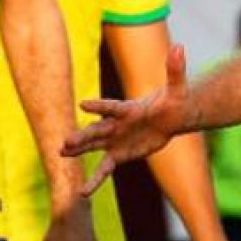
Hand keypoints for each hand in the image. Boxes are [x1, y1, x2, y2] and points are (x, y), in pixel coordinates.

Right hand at [65, 44, 193, 197]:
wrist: (170, 117)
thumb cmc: (173, 101)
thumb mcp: (177, 88)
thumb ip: (175, 69)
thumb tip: (179, 47)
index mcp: (128, 109)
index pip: (112, 106)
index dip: (99, 105)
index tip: (83, 104)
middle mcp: (116, 124)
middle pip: (96, 130)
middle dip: (82, 136)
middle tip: (66, 142)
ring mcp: (115, 139)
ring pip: (93, 146)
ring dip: (79, 150)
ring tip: (61, 154)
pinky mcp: (118, 154)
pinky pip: (104, 169)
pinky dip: (95, 180)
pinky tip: (83, 193)